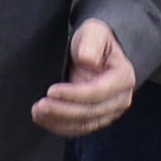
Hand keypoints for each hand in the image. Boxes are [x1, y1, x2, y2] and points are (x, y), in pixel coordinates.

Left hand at [32, 18, 138, 135]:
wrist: (95, 52)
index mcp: (123, 77)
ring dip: (58, 122)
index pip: (98, 92)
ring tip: (37, 113)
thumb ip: (91, 43)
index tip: (51, 91)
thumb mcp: (93, 32)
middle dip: (63, 111)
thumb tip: (87, 60)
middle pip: (91, 112)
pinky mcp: (96, 119)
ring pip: (84, 124)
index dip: (74, 94)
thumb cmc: (94, 41)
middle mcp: (120, 98)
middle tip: (39, 106)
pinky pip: (79, 128)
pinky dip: (60, 127)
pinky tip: (44, 120)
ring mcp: (109, 111)